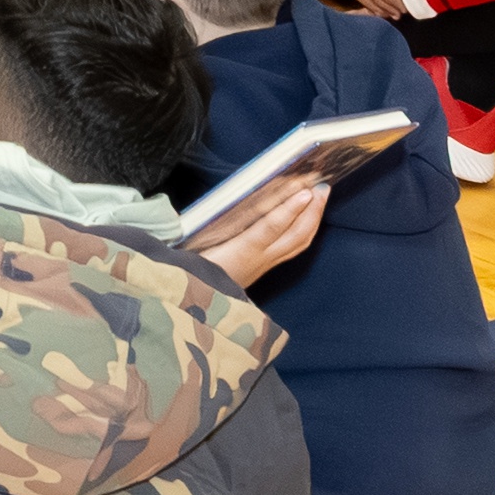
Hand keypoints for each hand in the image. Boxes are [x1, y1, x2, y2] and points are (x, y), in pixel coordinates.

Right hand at [187, 173, 328, 289]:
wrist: (197, 309)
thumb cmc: (189, 276)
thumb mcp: (187, 252)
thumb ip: (185, 232)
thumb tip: (173, 209)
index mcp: (240, 253)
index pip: (270, 229)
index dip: (288, 210)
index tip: (304, 192)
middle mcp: (259, 259)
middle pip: (295, 234)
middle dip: (312, 210)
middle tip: (321, 186)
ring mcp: (265, 264)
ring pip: (299, 243)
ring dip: (313, 219)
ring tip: (320, 198)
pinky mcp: (265, 267)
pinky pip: (293, 248)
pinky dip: (304, 231)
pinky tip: (307, 220)